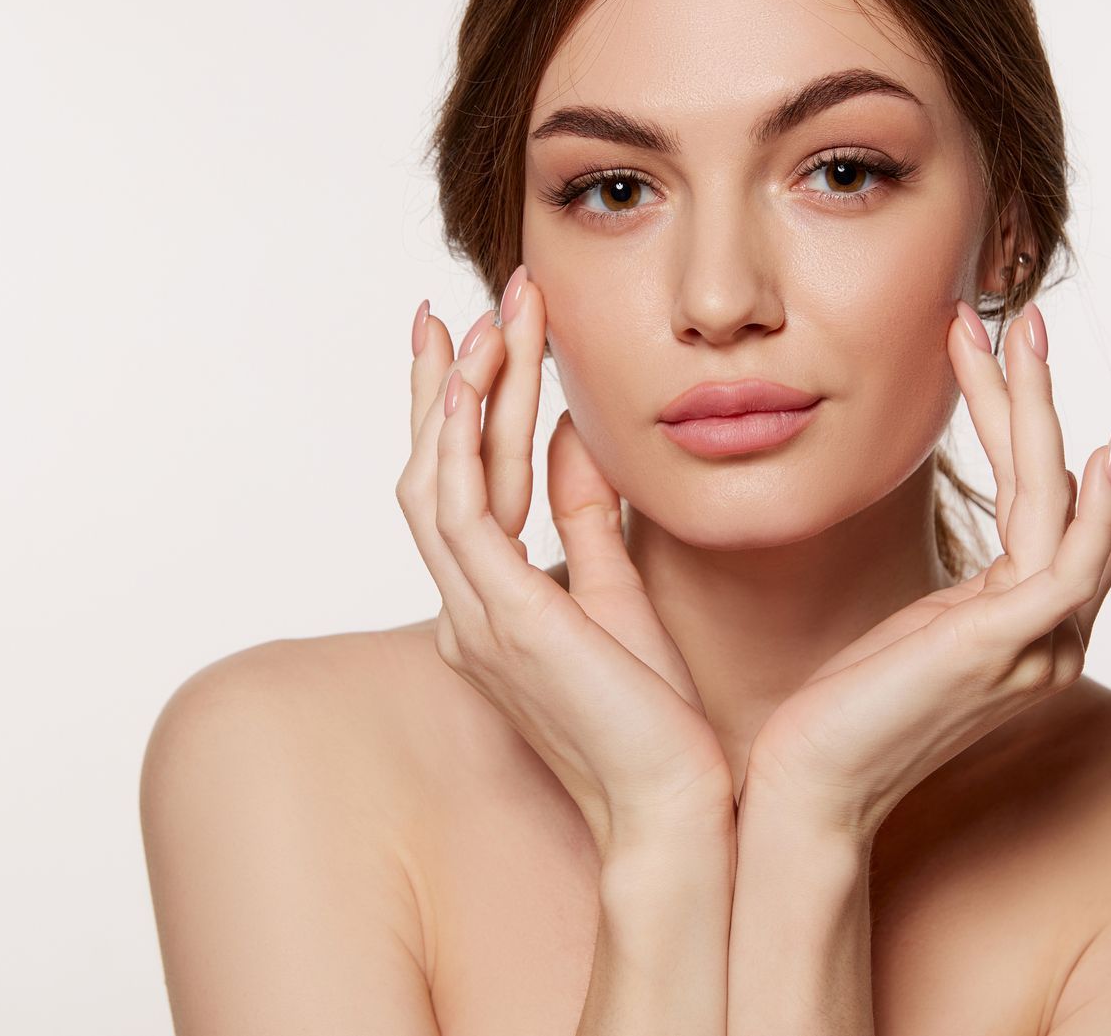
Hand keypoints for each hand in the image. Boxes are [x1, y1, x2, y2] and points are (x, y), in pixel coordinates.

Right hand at [396, 268, 734, 855]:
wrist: (675, 804)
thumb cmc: (655, 717)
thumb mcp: (617, 589)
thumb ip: (584, 512)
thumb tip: (572, 431)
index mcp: (489, 607)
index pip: (464, 487)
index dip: (466, 411)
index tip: (480, 338)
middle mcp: (464, 609)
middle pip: (435, 472)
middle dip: (447, 385)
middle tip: (459, 306)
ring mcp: (472, 616)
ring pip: (438, 478)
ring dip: (458, 392)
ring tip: (483, 316)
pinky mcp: (501, 619)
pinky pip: (460, 509)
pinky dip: (460, 438)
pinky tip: (477, 379)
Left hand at [740, 303, 1110, 838]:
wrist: (811, 783)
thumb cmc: (848, 709)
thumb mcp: (917, 628)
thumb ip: (964, 591)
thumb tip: (973, 549)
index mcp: (1034, 622)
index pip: (1064, 502)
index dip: (1053, 418)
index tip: (1022, 344)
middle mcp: (1055, 632)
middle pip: (1103, 495)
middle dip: (1105, 403)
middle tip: (1066, 314)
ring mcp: (1039, 643)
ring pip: (1075, 502)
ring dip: (1051, 406)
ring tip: (1028, 326)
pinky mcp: (1005, 648)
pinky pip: (1070, 563)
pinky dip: (1092, 505)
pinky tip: (1096, 448)